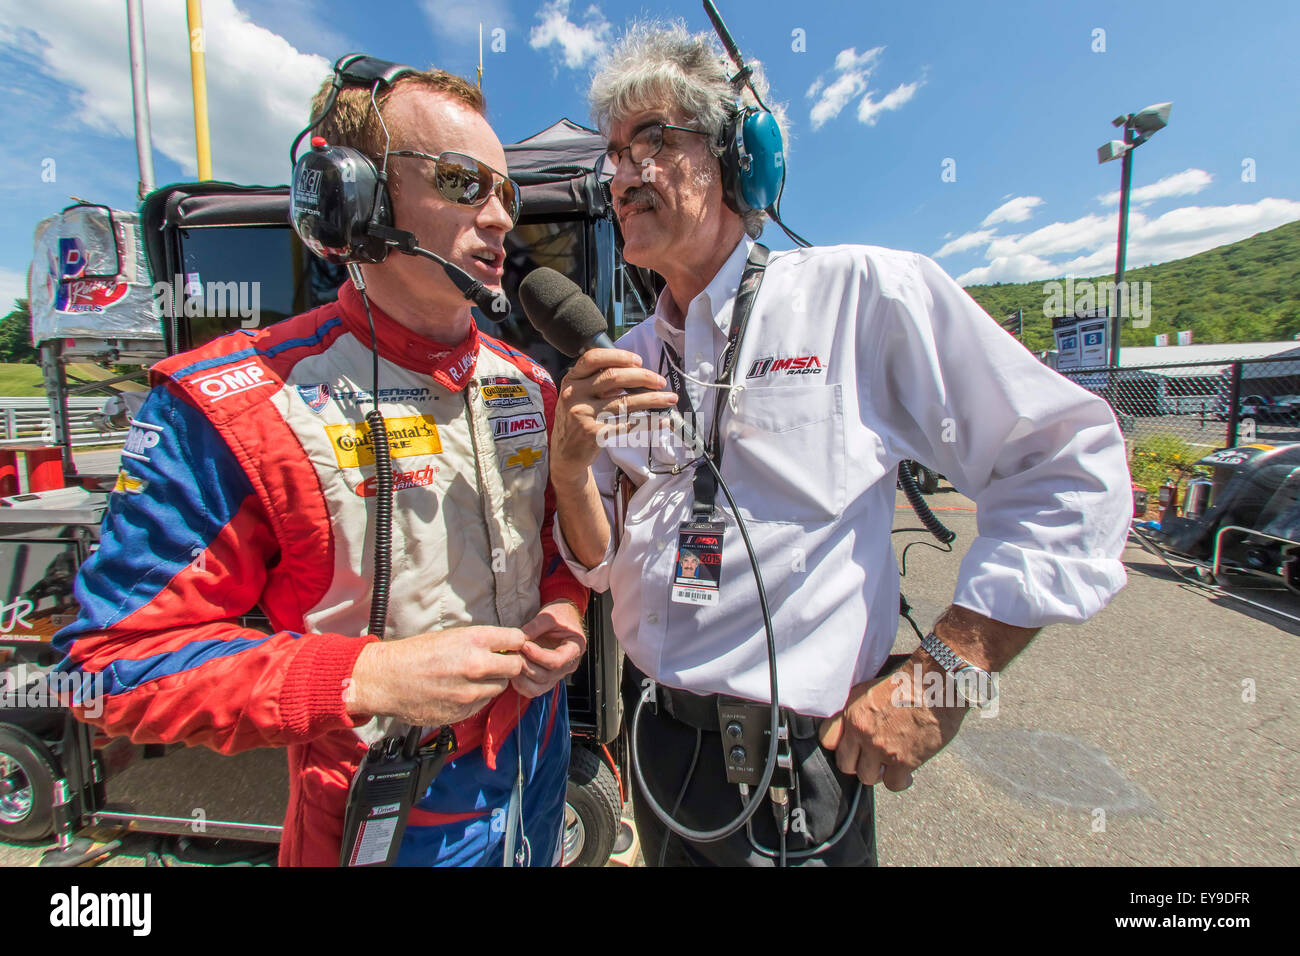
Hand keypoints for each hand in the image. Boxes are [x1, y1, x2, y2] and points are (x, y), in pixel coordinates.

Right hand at [344, 625, 527, 726]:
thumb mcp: (450, 636)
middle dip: (509, 665)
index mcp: (475, 640)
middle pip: (516, 666)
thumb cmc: (415, 654)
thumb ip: (479, 643)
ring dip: (492, 683)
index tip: (510, 647)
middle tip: (496, 664)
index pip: (517, 639)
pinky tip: (459, 691)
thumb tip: (503, 648)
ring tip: (471, 678)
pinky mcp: (464, 710)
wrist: (387, 680)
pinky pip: (483, 702)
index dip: (515, 643)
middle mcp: (478, 665)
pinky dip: (477, 697)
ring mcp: (472, 691)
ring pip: (500, 687)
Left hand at [512, 600, 587, 697]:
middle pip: (545, 676)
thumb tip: (519, 638)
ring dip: (521, 676)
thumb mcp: (550, 615)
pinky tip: (512, 669)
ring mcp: (556, 675)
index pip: (557, 661)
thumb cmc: (561, 615)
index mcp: (574, 649)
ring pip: (538, 687)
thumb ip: (535, 626)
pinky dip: (520, 684)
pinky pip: (532, 690)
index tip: (524, 645)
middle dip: (526, 665)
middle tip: (513, 651)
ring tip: (512, 659)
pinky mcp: (545, 678)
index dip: (538, 656)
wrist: (563, 618)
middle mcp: (567, 666)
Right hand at [551, 348, 677, 483]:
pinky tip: (661, 421)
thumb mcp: (579, 395)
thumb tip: (635, 373)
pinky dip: (648, 422)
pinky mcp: (595, 434)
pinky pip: (628, 425)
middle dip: (643, 377)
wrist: (564, 453)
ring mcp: (584, 415)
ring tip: (670, 399)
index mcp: (572, 380)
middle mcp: (575, 394)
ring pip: (625, 402)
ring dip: (652, 400)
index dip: (619, 356)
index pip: (594, 358)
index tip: (639, 360)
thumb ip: (599, 383)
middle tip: (660, 381)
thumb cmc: (576, 420)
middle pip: (614, 377)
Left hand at [817, 654, 969, 790]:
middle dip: (858, 764)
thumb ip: (858, 708)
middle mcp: (862, 731)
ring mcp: (880, 748)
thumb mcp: (872, 688)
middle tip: (872, 760)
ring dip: (878, 773)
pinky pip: (893, 784)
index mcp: (852, 711)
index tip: (852, 747)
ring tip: (890, 765)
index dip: (841, 746)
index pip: (828, 739)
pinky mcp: (902, 761)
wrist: (936, 684)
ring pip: (867, 777)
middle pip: (845, 764)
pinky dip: (900, 781)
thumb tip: (855, 726)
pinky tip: (907, 773)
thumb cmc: (910, 681)